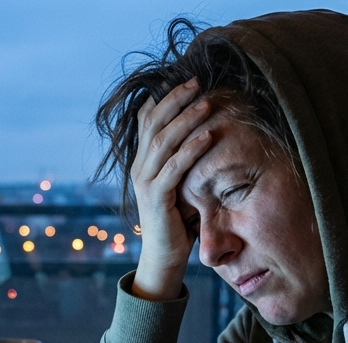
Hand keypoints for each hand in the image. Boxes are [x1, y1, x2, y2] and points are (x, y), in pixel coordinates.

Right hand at [130, 78, 214, 301]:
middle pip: (152, 122)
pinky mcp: (155, 198)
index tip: (187, 80)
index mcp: (142, 160)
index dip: (164, 97)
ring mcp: (145, 182)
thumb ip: (182, 160)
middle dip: (175, 99)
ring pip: (162, 141)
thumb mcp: (179, 183)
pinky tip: (208, 136)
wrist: (164, 258)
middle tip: (197, 81)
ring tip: (206, 103)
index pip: (146, 119)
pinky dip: (191, 150)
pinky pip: (173, 168)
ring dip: (186, 119)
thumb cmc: (177, 220)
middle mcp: (139, 167)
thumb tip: (203, 132)